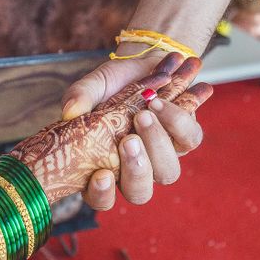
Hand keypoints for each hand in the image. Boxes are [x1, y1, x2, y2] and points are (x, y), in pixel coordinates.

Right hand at [11, 52, 211, 206]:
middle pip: (140, 193)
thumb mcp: (93, 85)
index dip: (102, 194)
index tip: (101, 175)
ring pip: (168, 172)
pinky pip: (190, 140)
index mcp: (104, 166)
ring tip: (143, 113)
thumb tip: (70, 111)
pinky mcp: (186, 138)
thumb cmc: (114, 81)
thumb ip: (80, 96)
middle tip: (128, 141)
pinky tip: (159, 101)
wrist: (146, 61)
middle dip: (136, 171)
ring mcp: (162, 156)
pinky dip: (175, 119)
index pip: (100, 197)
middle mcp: (134, 169)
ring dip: (156, 144)